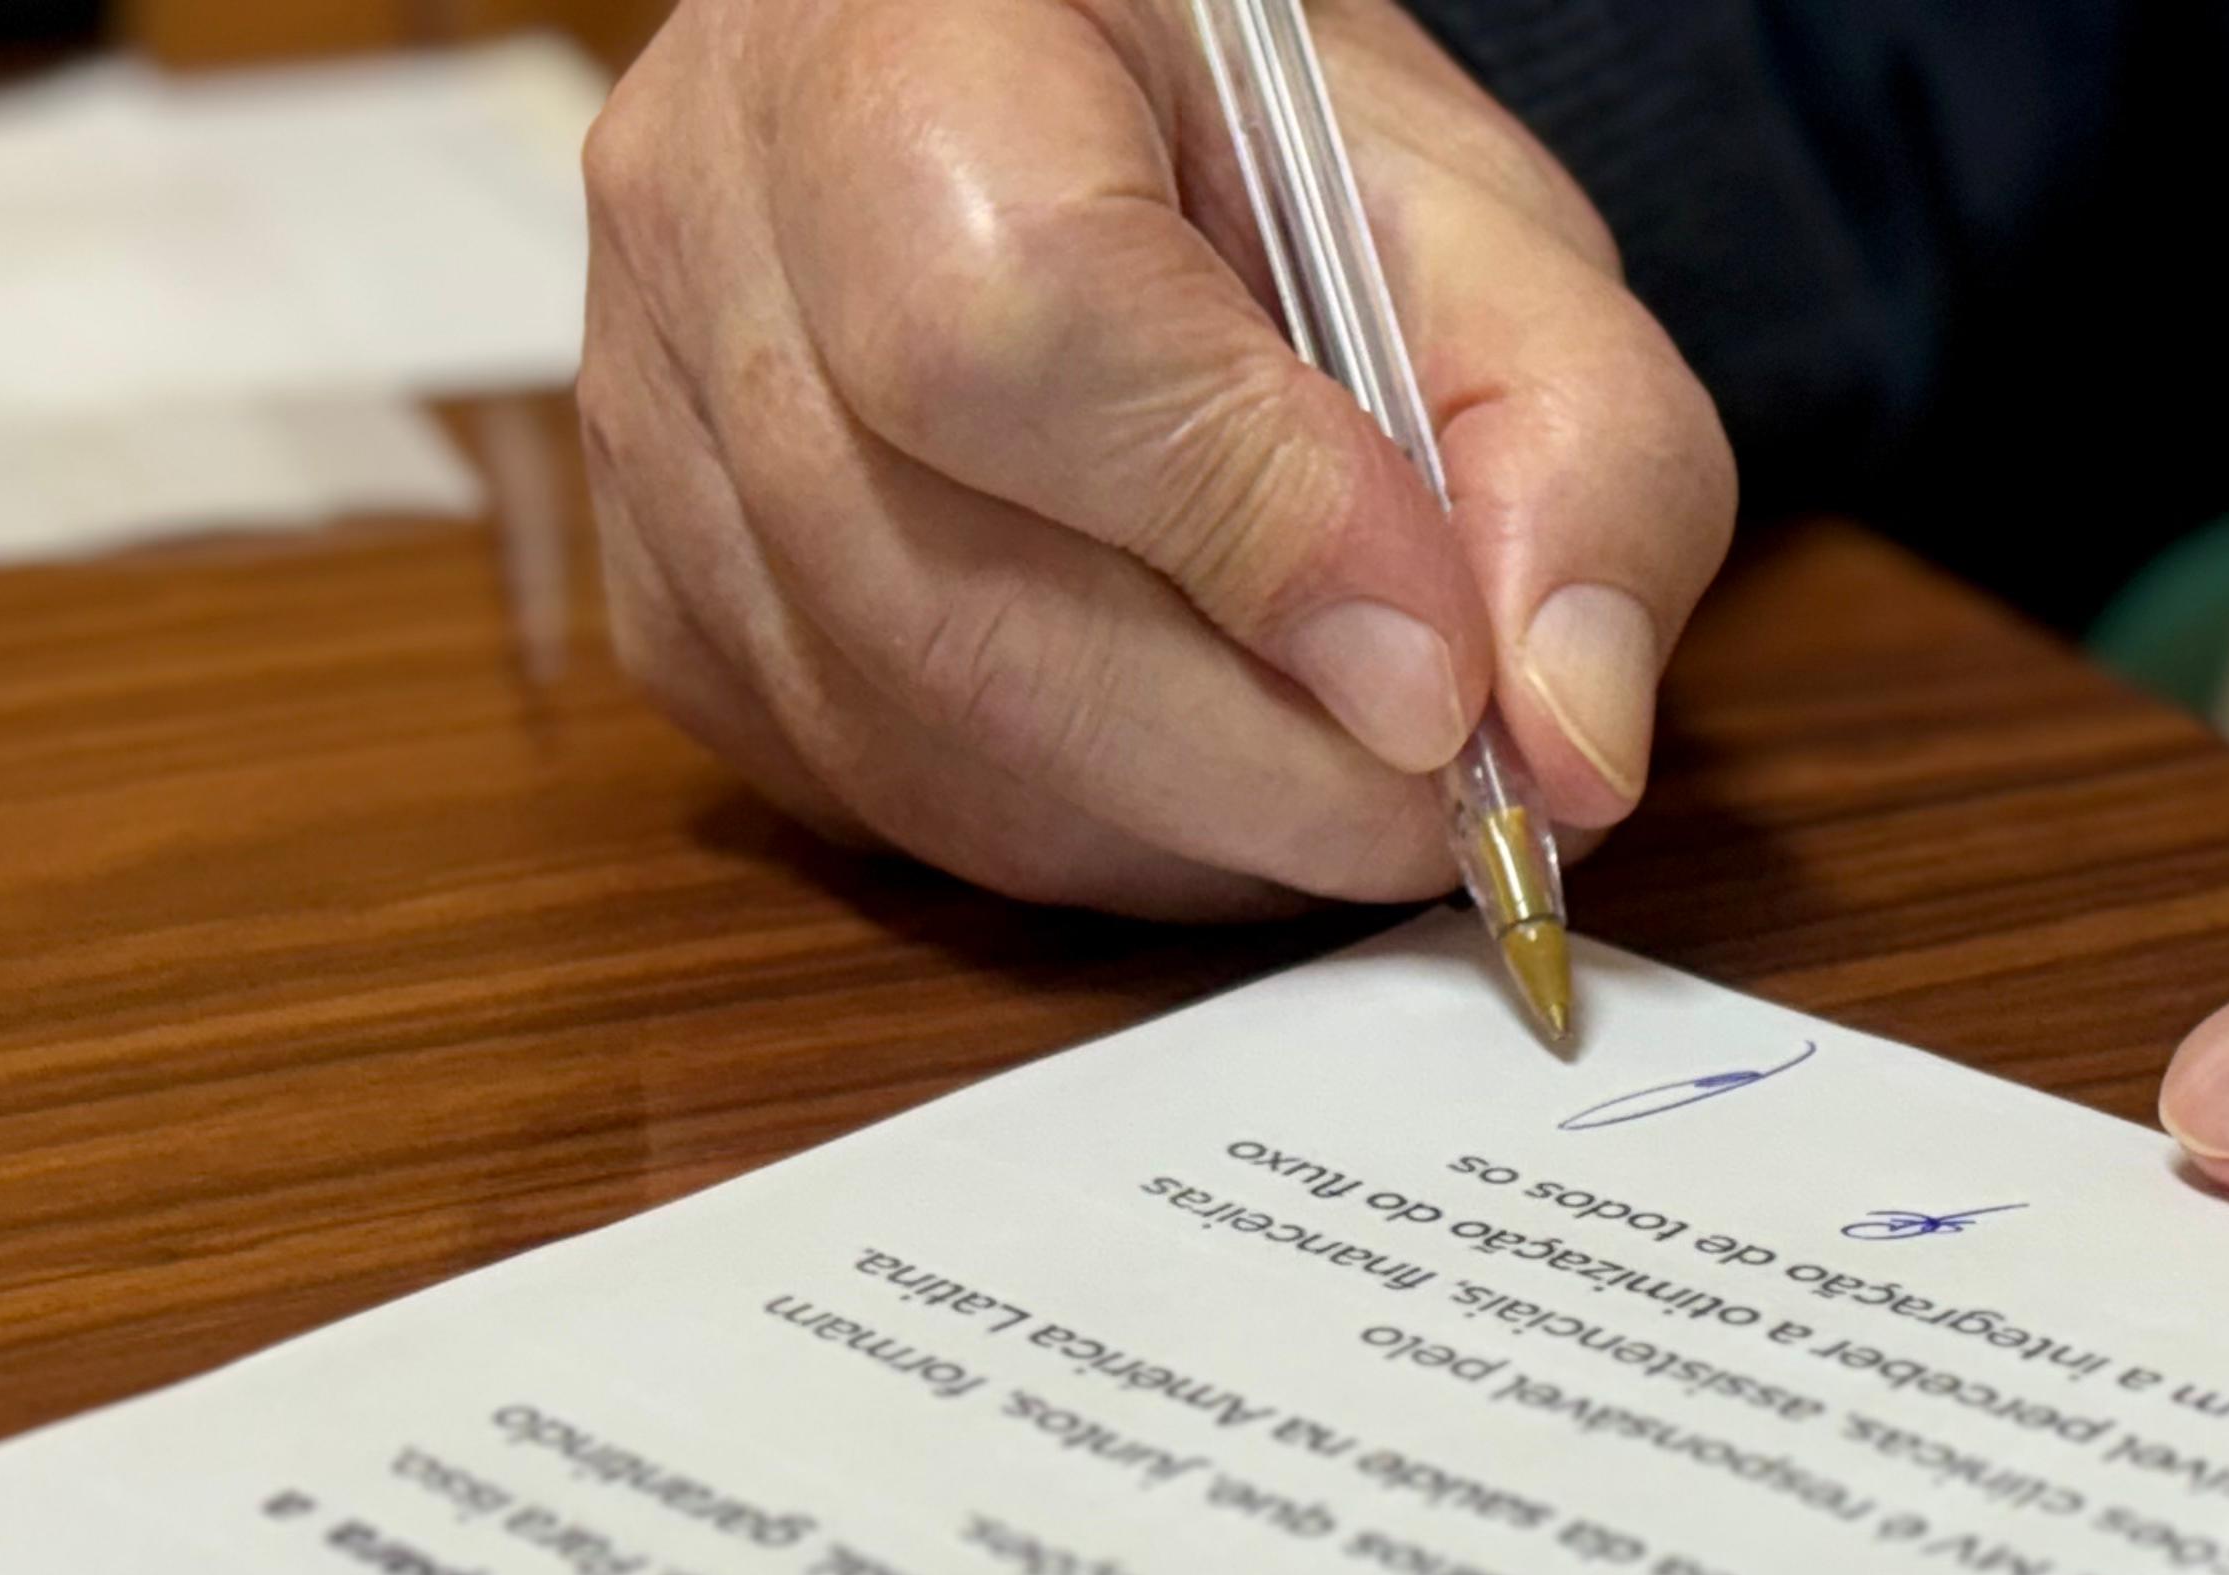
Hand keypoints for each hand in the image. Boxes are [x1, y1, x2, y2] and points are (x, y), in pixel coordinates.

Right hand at [579, 0, 1729, 916]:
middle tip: (1448, 806)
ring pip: (914, 742)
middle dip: (1253, 762)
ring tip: (1348, 782)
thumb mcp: (1489, 237)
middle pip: (947, 595)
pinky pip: (876, 800)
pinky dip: (1088, 838)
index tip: (1438, 669)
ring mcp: (649, 427)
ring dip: (1184, 825)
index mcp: (896, 27)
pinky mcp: (664, 606)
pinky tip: (1206, 769)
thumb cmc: (1269, 160)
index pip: (1012, 325)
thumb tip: (1562, 748)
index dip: (1250, 535)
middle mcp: (710, 215)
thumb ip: (1579, 457)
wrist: (1078, 125)